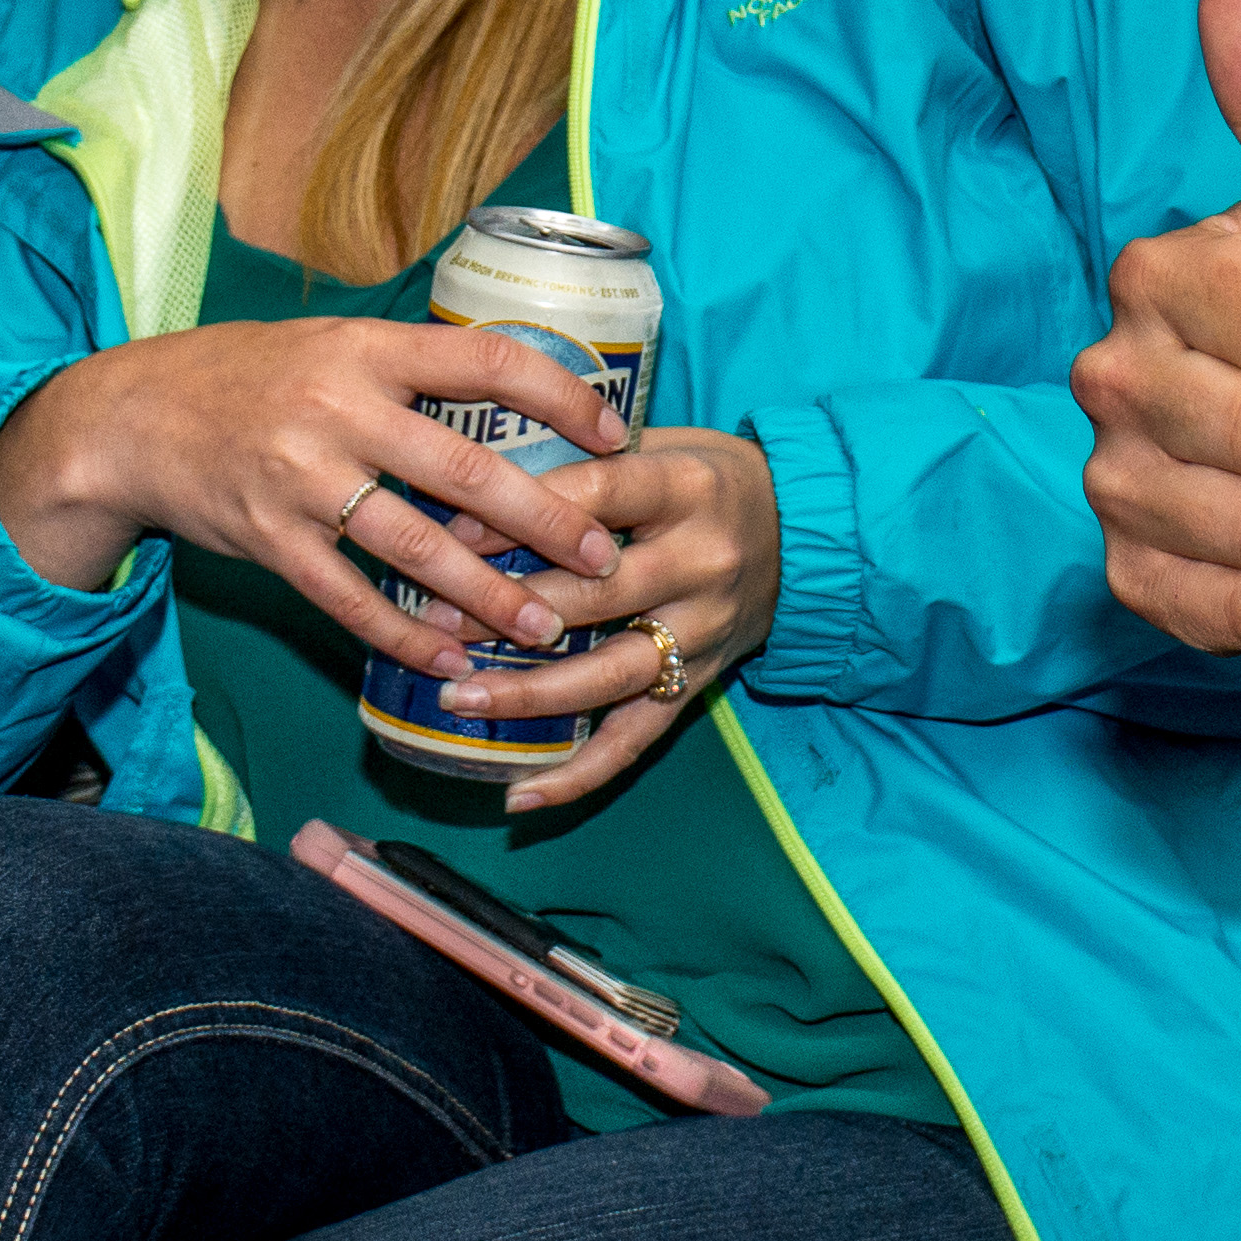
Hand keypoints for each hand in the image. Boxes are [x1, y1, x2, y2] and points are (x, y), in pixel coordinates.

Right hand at [0, 317, 634, 682]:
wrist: (132, 418)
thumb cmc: (251, 377)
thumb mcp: (332, 345)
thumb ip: (411, 369)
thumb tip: (518, 390)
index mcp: (367, 351)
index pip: (486, 361)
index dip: (560, 395)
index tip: (616, 434)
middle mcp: (338, 410)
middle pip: (463, 472)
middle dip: (544, 520)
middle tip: (604, 558)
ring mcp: (301, 480)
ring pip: (414, 548)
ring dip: (487, 595)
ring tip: (544, 628)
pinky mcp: (269, 541)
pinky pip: (349, 598)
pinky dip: (402, 635)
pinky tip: (449, 661)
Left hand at [439, 427, 781, 811]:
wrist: (807, 531)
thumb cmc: (711, 480)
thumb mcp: (664, 445)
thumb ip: (584, 455)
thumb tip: (476, 472)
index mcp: (686, 488)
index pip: (596, 496)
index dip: (521, 516)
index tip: (453, 532)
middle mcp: (701, 562)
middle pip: (597, 593)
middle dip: (507, 611)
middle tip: (434, 623)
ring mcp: (703, 631)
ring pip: (609, 673)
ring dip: (529, 695)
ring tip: (459, 700)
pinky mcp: (701, 682)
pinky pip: (638, 738)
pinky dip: (579, 774)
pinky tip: (519, 795)